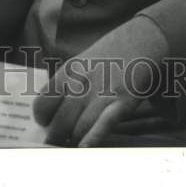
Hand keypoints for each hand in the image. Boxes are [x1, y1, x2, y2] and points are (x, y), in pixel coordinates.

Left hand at [32, 16, 168, 147]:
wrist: (143, 38)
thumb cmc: (110, 54)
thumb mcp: (81, 62)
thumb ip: (66, 83)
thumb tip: (49, 109)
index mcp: (69, 72)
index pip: (43, 104)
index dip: (42, 119)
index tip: (46, 124)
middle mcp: (82, 82)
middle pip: (59, 121)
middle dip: (56, 136)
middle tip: (58, 142)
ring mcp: (103, 92)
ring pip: (79, 127)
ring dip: (74, 140)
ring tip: (73, 144)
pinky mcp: (123, 101)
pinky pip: (104, 123)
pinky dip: (92, 138)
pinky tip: (84, 147)